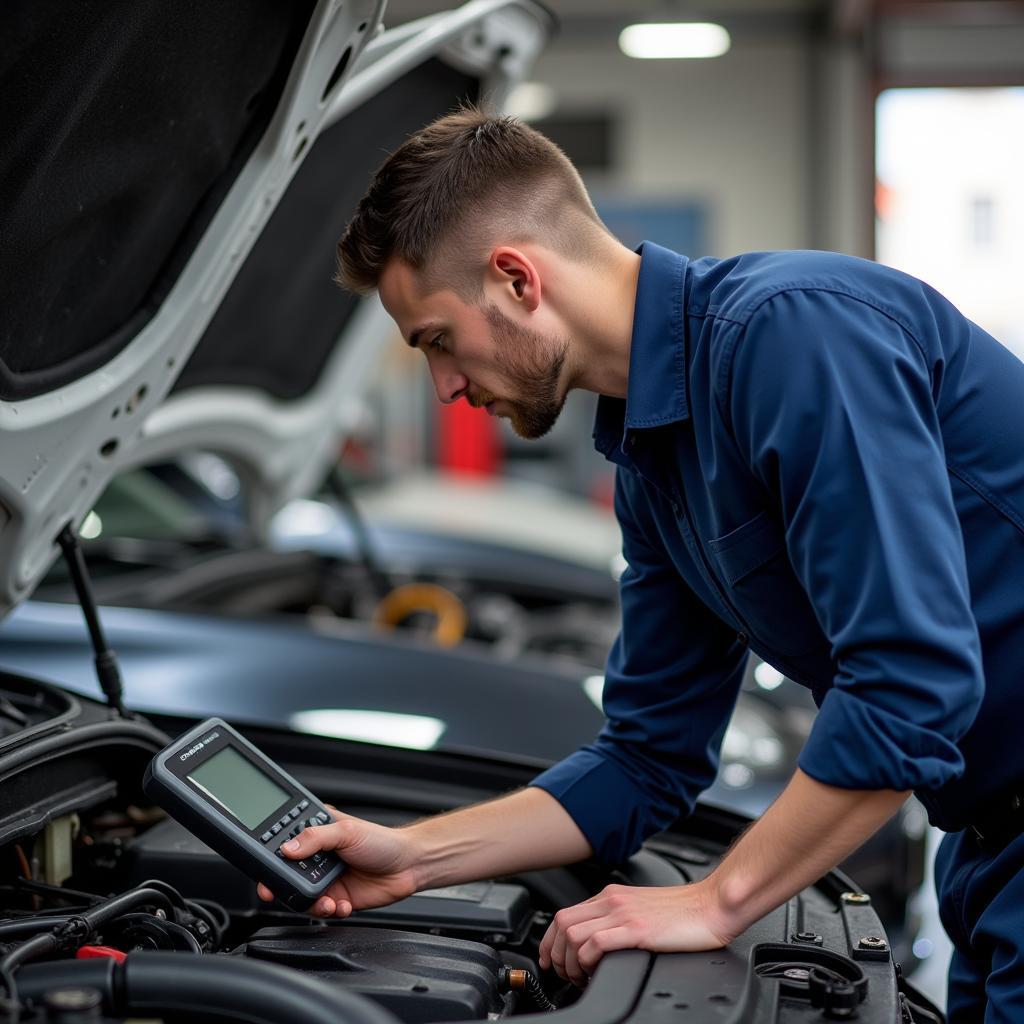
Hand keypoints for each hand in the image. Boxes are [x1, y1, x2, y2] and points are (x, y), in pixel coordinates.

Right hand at [257, 807, 418, 916]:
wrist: (409, 865)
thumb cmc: (381, 840)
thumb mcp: (347, 831)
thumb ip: (315, 838)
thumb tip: (287, 848)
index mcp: (317, 835)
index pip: (285, 845)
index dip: (272, 859)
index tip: (265, 871)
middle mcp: (318, 858)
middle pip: (289, 875)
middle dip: (285, 887)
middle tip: (281, 893)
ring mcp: (327, 880)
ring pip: (303, 897)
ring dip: (311, 902)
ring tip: (327, 900)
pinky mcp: (337, 899)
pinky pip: (322, 911)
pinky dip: (330, 911)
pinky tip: (343, 904)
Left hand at [538, 881, 733, 986]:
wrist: (712, 905)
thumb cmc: (684, 913)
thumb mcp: (640, 910)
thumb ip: (617, 918)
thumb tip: (597, 941)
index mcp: (611, 896)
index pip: (564, 915)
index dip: (550, 941)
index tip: (551, 961)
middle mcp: (612, 901)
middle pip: (562, 924)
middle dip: (555, 955)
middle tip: (565, 976)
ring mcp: (624, 914)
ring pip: (573, 935)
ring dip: (570, 962)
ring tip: (580, 978)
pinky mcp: (637, 929)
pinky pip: (596, 944)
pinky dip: (588, 962)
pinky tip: (597, 973)